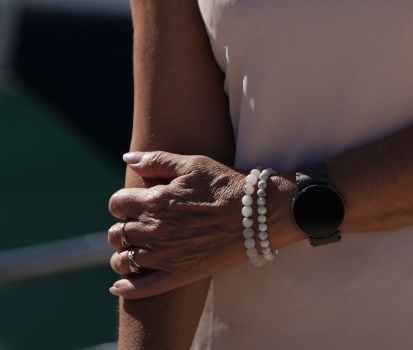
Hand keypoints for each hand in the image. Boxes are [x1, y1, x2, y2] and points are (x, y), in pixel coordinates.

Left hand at [108, 151, 246, 298]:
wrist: (257, 215)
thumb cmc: (225, 184)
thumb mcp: (193, 163)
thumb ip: (157, 160)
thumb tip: (127, 159)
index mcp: (156, 200)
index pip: (117, 203)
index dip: (122, 202)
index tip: (131, 203)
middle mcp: (155, 229)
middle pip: (117, 232)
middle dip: (122, 227)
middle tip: (134, 225)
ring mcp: (165, 255)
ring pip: (123, 260)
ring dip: (122, 254)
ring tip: (132, 250)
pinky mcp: (178, 275)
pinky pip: (140, 289)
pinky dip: (126, 288)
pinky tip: (120, 285)